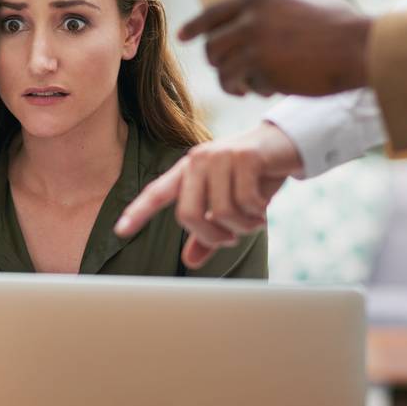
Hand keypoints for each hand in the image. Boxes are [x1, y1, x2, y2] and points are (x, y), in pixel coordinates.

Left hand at [114, 123, 301, 268]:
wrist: (286, 144)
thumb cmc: (253, 176)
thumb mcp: (228, 204)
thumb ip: (208, 232)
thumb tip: (189, 261)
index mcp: (187, 170)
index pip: (157, 193)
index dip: (138, 212)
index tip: (120, 231)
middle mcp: (198, 160)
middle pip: (188, 215)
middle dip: (212, 237)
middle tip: (231, 239)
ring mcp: (220, 156)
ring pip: (220, 213)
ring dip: (241, 227)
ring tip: (254, 221)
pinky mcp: (245, 157)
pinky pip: (245, 202)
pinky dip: (256, 214)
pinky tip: (263, 209)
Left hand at [179, 0, 371, 96]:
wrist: (360, 48)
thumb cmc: (343, 25)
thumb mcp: (307, 0)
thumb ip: (280, 5)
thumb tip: (265, 12)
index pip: (213, 12)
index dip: (195, 26)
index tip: (183, 37)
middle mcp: (251, 20)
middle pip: (212, 46)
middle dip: (218, 63)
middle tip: (232, 73)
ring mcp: (255, 46)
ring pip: (222, 69)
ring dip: (232, 82)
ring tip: (246, 87)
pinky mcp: (263, 70)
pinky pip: (243, 85)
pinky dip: (251, 91)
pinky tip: (265, 91)